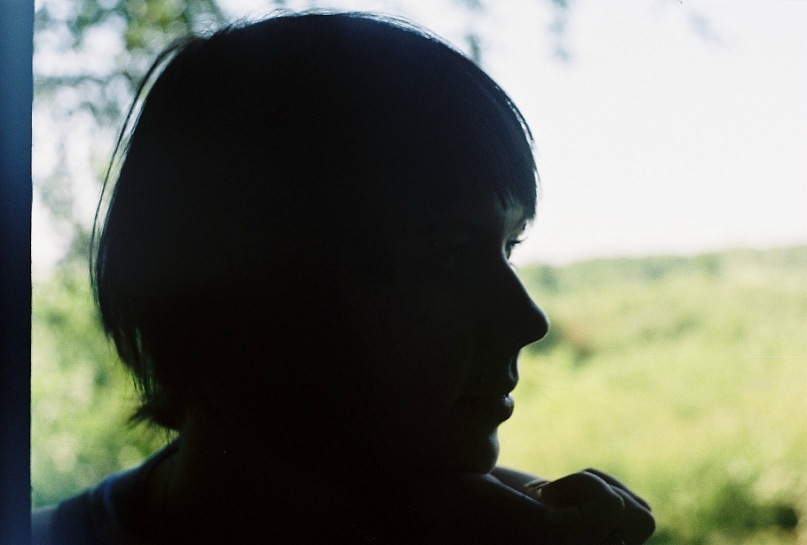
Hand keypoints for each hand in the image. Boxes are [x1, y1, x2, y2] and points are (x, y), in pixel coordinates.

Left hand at [398, 469, 653, 544]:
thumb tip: (640, 513)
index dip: (607, 504)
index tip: (551, 503)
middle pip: (641, 523)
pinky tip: (537, 494)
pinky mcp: (560, 543)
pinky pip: (612, 504)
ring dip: (592, 486)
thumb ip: (588, 517)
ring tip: (540, 496)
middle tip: (540, 498)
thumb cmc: (474, 498)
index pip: (639, 530)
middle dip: (598, 492)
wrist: (423, 492)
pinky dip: (582, 482)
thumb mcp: (545, 507)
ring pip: (638, 516)